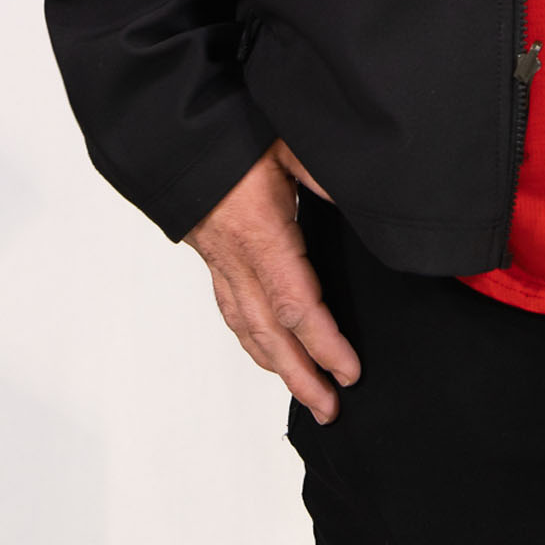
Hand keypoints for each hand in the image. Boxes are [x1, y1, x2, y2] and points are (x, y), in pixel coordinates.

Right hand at [183, 138, 360, 421]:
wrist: (178, 141)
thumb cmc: (233, 137)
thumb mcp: (288, 146)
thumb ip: (325, 176)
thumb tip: (366, 197)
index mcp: (263, 236)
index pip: (297, 305)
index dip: (324, 343)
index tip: (349, 370)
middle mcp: (239, 261)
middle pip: (271, 334)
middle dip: (302, 376)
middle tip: (331, 408)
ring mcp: (222, 265)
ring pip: (249, 330)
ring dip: (279, 368)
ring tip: (309, 395)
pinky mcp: (214, 261)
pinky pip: (234, 314)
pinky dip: (254, 342)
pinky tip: (268, 354)